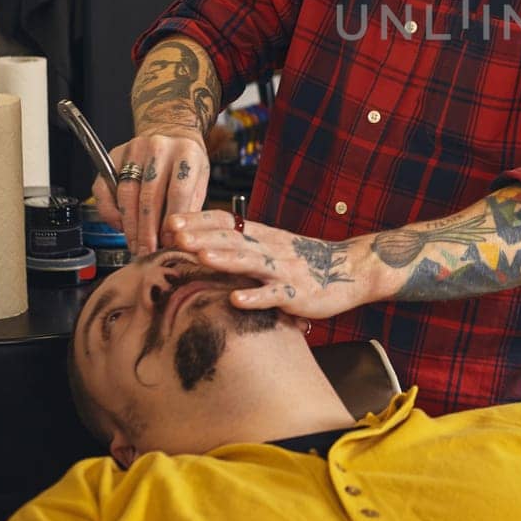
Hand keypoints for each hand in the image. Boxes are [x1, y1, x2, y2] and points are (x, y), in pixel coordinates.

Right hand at [92, 128, 209, 255]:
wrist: (170, 133)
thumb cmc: (186, 163)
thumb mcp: (200, 180)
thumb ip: (190, 207)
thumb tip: (179, 240)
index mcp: (186, 153)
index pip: (178, 191)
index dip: (172, 221)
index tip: (168, 242)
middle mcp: (159, 147)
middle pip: (150, 195)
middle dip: (147, 230)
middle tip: (146, 251)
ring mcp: (134, 149)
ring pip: (126, 194)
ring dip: (129, 225)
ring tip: (134, 244)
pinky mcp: (114, 155)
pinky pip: (105, 189)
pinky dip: (110, 212)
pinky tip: (120, 226)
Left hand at [161, 210, 371, 320]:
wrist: (351, 268)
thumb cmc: (305, 261)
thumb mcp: (272, 247)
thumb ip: (243, 245)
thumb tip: (202, 243)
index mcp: (262, 236)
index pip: (226, 222)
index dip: (199, 221)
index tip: (170, 222)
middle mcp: (270, 249)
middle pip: (233, 239)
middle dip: (202, 235)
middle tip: (174, 234)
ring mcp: (284, 271)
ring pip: (251, 262)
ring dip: (225, 258)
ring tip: (200, 256)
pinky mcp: (297, 293)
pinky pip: (275, 295)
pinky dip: (255, 296)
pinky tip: (236, 299)